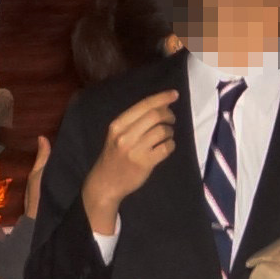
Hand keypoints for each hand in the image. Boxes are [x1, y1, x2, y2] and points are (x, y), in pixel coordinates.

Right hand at [81, 92, 179, 234]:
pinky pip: (166, 148)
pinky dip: (171, 145)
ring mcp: (135, 150)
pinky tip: (166, 147)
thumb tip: (162, 106)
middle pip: (155, 116)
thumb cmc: (113, 156)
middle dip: (168, 115)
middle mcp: (125, 136)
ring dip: (170, 131)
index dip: (162, 98)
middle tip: (171, 119)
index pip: (144, 105)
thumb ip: (135, 121)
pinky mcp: (145, 163)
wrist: (105, 183)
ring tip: (167, 135)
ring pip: (162, 131)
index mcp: (118, 125)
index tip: (174, 94)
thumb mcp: (117, 134)